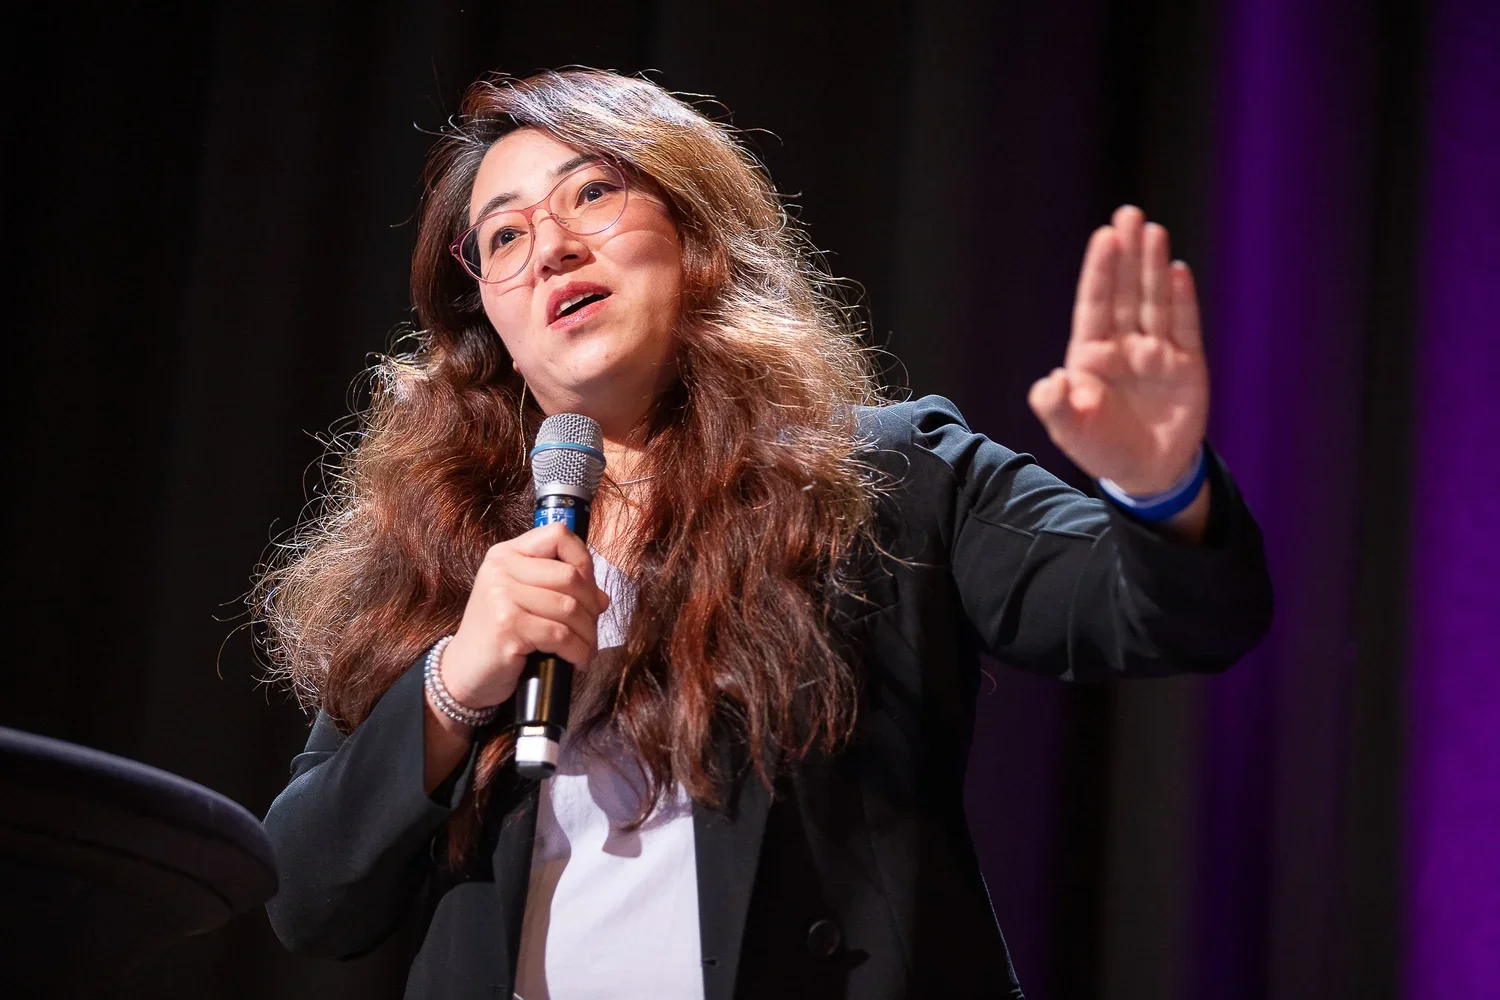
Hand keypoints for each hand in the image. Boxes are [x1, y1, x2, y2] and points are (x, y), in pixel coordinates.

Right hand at [439, 522, 610, 710]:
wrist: (464, 671)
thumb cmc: (499, 634)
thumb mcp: (525, 600)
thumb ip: (560, 589)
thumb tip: (602, 598)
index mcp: (506, 554)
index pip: (558, 535)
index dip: (584, 561)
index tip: (589, 590)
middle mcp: (501, 568)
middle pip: (571, 575)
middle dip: (591, 607)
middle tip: (591, 628)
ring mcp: (501, 596)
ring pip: (570, 608)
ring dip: (588, 634)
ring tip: (586, 649)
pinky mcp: (507, 626)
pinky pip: (560, 635)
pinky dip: (577, 651)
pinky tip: (577, 660)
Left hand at [1028, 205, 1209, 494]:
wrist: (1147, 474)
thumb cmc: (1102, 449)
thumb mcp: (1069, 432)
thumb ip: (1055, 406)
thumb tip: (1050, 379)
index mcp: (1091, 355)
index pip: (1095, 304)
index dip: (1100, 271)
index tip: (1104, 236)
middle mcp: (1124, 346)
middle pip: (1126, 292)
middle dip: (1127, 254)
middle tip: (1129, 213)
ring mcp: (1156, 352)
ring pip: (1155, 301)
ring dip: (1153, 266)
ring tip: (1153, 231)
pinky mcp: (1187, 364)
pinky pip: (1184, 326)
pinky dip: (1181, 299)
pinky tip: (1177, 271)